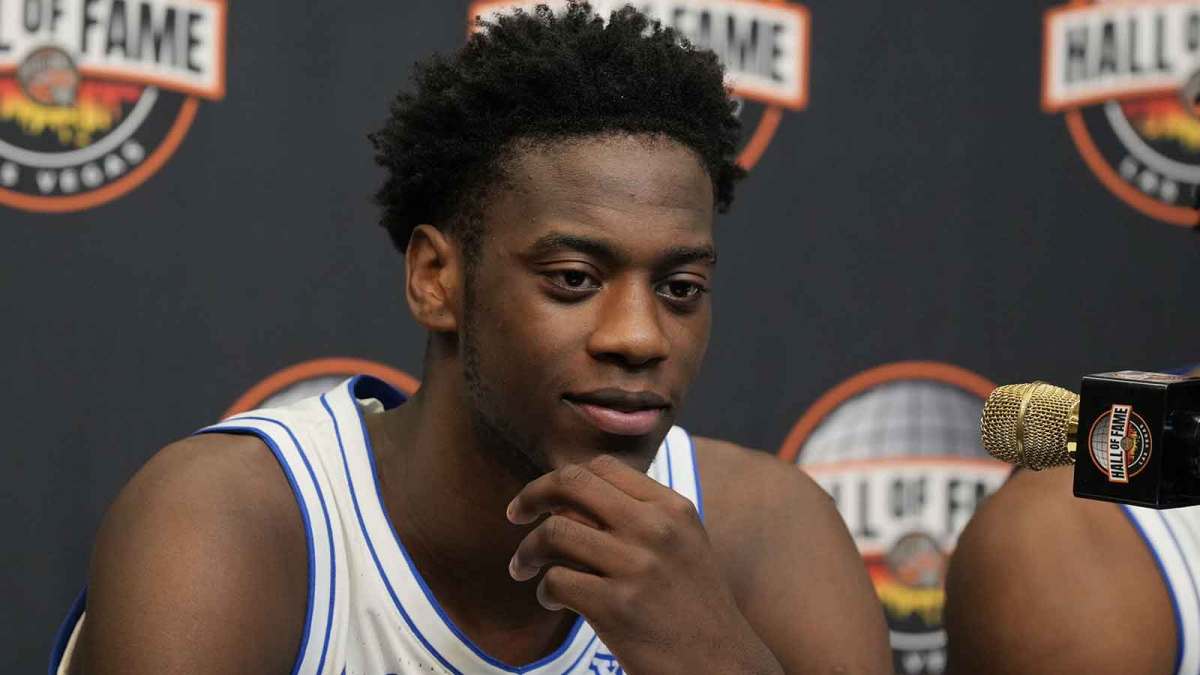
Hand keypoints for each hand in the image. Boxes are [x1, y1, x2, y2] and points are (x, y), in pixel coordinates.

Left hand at [506, 455, 783, 674]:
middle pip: (572, 484)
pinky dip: (543, 591)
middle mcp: (656, 528)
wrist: (722, 667)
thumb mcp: (684, 546)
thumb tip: (572, 496)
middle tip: (515, 515)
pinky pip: (555, 581)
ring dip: (528, 551)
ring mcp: (637, 566)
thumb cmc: (694, 610)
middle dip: (533, 495)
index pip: (602, 467)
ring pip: (554, 532)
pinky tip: (552, 601)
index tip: (543, 498)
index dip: (562, 478)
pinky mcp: (617, 606)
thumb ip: (641, 516)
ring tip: (523, 569)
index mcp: (672, 508)